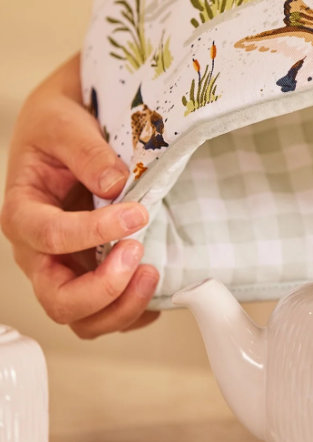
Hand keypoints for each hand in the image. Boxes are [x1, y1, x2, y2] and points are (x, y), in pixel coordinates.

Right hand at [1, 54, 159, 336]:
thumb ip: (86, 151)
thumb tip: (115, 183)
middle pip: (57, 298)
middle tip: (138, 255)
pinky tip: (158, 288)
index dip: (91, 232)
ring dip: (120, 307)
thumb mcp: (64, 124)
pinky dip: (134, 310)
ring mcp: (68, 266)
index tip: (135, 214)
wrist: (66, 129)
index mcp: (24, 212)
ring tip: (152, 273)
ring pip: (83, 317)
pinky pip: (108, 311)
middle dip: (102, 288)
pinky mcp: (94, 271)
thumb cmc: (56, 126)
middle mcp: (41, 251)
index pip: (48, 236)